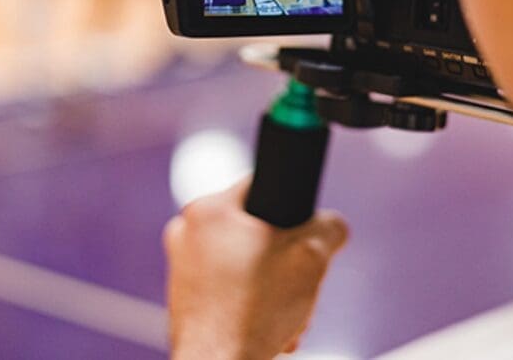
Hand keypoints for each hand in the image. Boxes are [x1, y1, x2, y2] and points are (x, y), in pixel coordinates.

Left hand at [163, 178, 348, 359]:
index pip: (263, 187)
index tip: (303, 238)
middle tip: (296, 284)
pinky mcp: (184, 298)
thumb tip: (332, 227)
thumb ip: (329, 227)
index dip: (293, 211)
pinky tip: (266, 326)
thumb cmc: (254, 313)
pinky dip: (250, 304)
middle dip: (283, 260)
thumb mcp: (312, 257)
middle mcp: (185, 232)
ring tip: (282, 312)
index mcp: (208, 209)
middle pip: (256, 230)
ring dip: (271, 286)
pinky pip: (229, 288)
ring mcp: (180, 267)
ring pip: (245, 262)